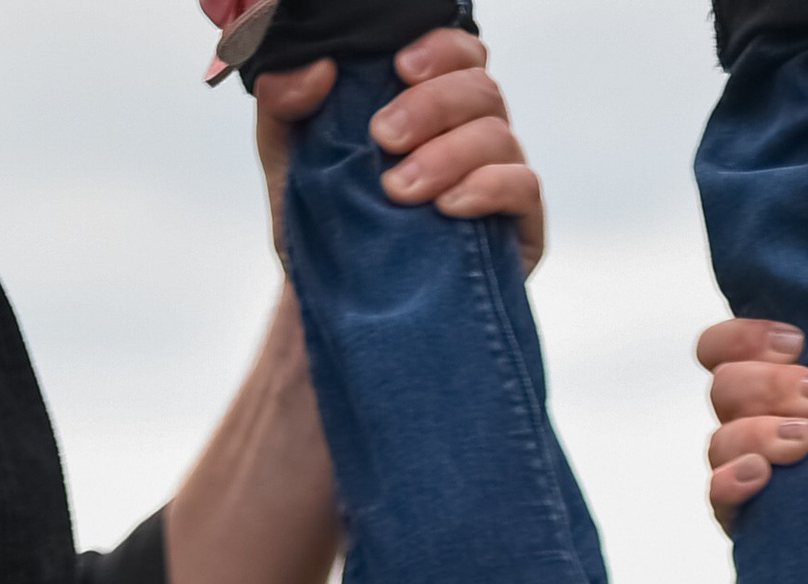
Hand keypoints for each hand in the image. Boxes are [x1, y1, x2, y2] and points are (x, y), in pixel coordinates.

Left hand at [256, 29, 543, 273]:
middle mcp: (471, 133)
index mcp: (430, 103)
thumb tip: (317, 68)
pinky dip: (487, 187)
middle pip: (479, 87)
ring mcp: (499, 179)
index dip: (438, 47)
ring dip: (448, 153)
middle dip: (432, 105)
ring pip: (498, 134)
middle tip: (383, 138)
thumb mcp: (286, 160)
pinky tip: (449, 207)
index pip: (457, 51)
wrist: (336, 312)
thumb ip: (282, 102)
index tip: (398, 69)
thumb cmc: (321, 226)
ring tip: (399, 191)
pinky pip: (524, 187)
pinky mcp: (517, 230)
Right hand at [700, 309, 807, 583]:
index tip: (801, 340)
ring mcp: (759, 473)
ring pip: (720, 437)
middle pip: (725, 381)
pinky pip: (718, 496)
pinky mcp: (759, 527)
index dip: (751, 331)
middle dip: (769, 380)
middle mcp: (766, 420)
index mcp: (795, 374)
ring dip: (759, 429)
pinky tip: (764, 476)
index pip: (736, 340)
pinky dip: (732, 480)